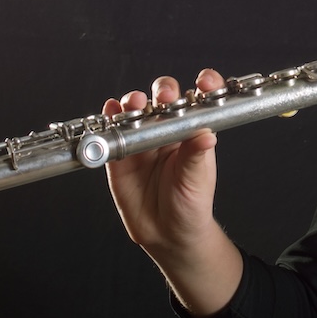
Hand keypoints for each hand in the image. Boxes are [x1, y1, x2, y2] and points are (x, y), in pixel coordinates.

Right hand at [102, 69, 223, 255]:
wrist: (167, 234)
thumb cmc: (190, 203)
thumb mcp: (197, 179)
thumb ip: (196, 156)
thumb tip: (207, 136)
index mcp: (192, 130)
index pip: (199, 99)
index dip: (204, 85)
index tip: (204, 83)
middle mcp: (167, 130)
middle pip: (163, 97)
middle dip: (163, 91)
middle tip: (165, 97)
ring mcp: (143, 140)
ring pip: (136, 110)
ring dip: (134, 102)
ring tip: (135, 105)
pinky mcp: (120, 155)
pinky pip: (112, 132)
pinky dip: (109, 119)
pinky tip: (110, 112)